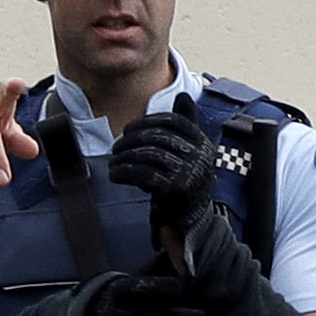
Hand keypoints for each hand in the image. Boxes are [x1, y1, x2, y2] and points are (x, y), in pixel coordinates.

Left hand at [107, 106, 212, 231]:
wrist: (191, 220)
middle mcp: (199, 156)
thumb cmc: (184, 182)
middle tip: (115, 147)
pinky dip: (125, 173)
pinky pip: (144, 174)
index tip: (129, 129)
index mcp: (202, 142)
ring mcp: (189, 173)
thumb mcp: (188, 151)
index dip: (147, 122)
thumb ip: (186, 125)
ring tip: (113, 162)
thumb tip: (184, 95)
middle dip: (131, 140)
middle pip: (158, 137)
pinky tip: (116, 175)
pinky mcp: (175, 190)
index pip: (173, 122)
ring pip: (148, 155)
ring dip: (124, 157)